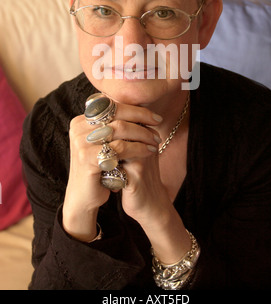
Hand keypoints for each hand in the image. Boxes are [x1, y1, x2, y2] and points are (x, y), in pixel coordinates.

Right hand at [63, 103, 161, 240]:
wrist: (83, 197)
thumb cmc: (98, 168)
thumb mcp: (103, 143)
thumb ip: (114, 125)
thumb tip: (142, 108)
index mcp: (81, 121)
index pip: (111, 106)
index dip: (135, 109)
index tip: (154, 116)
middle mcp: (78, 128)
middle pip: (116, 114)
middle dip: (141, 117)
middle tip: (158, 123)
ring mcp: (81, 142)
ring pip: (120, 129)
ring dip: (142, 134)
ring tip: (156, 140)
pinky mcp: (87, 158)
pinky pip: (120, 148)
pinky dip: (138, 148)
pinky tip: (149, 152)